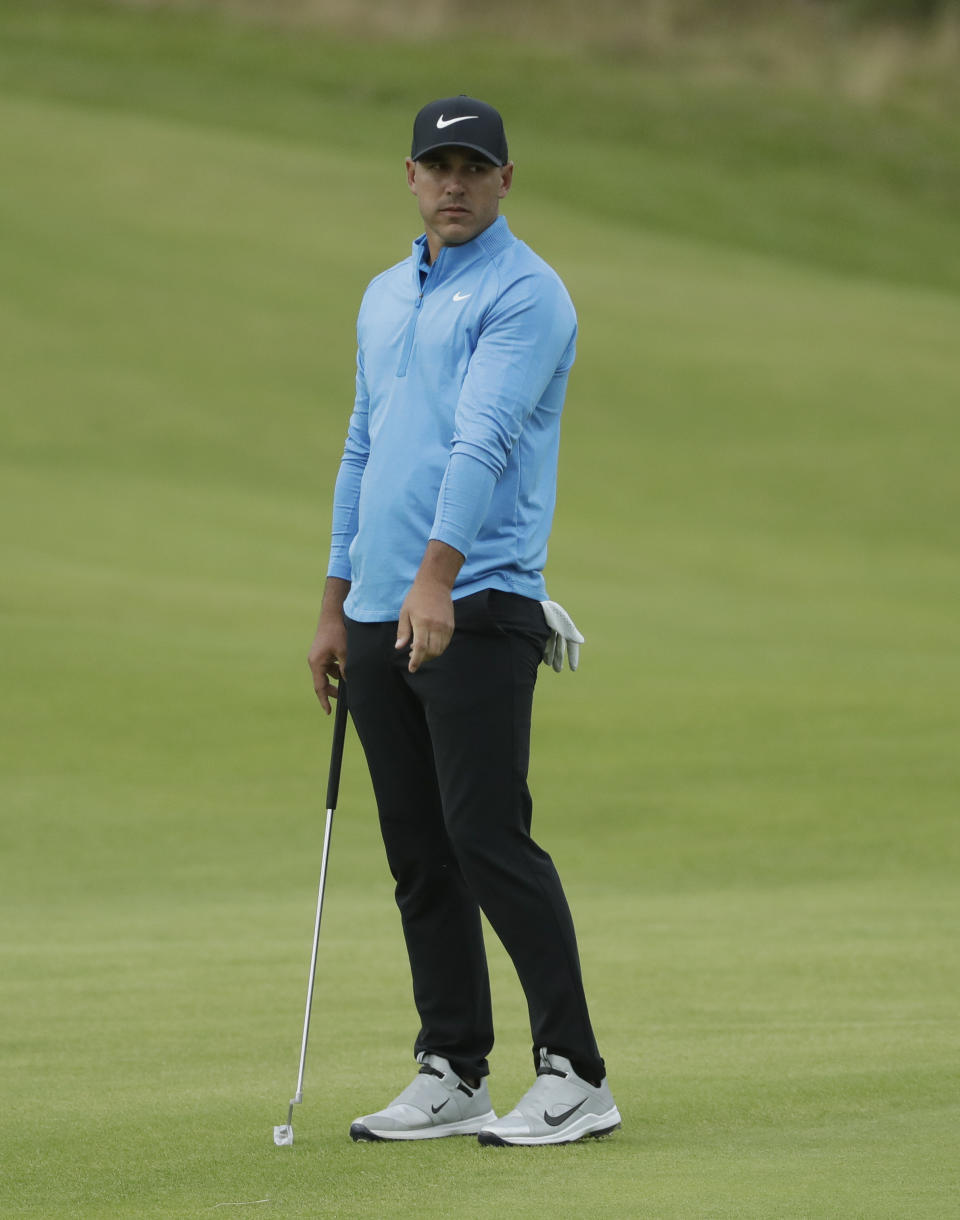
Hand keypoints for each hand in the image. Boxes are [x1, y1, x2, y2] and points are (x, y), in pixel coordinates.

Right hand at [308, 579, 349, 712]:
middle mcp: (314, 661)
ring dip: (337, 676)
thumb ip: (346, 669)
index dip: (324, 700)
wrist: (333, 614)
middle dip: (332, 690)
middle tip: (344, 698)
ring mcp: (318, 656)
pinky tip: (346, 664)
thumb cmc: (337, 632)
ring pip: (328, 673)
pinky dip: (337, 668)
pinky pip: (329, 665)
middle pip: (322, 682)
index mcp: (316, 663)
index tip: (328, 712)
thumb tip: (348, 682)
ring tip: (348, 676)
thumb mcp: (344, 652)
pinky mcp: (322, 652)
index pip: (319, 687)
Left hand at [396, 578, 453, 672]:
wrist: (435, 585)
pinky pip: (445, 643)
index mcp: (423, 622)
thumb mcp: (404, 613)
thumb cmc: (416, 598)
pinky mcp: (451, 626)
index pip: (421, 647)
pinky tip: (429, 642)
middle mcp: (436, 626)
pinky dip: (437, 647)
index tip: (412, 668)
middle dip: (423, 658)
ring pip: (440, 649)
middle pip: (432, 651)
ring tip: (419, 648)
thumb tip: (399, 647)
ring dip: (430, 654)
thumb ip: (403, 631)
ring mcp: (445, 626)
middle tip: (413, 654)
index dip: (416, 660)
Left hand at [540, 600, 583, 671]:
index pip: (572, 644)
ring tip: (549, 666)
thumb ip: (571, 633)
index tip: (573, 669)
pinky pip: (542, 642)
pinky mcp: (537, 628)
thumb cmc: (549, 614)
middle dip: (559, 658)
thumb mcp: (561, 623)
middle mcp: (556, 626)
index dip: (573, 656)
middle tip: (558, 670)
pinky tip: (542, 658)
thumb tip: (581, 641)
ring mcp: (546, 627)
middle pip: (560, 646)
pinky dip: (543, 650)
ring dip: (551, 656)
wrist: (530, 607)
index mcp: (565, 625)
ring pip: (551, 645)